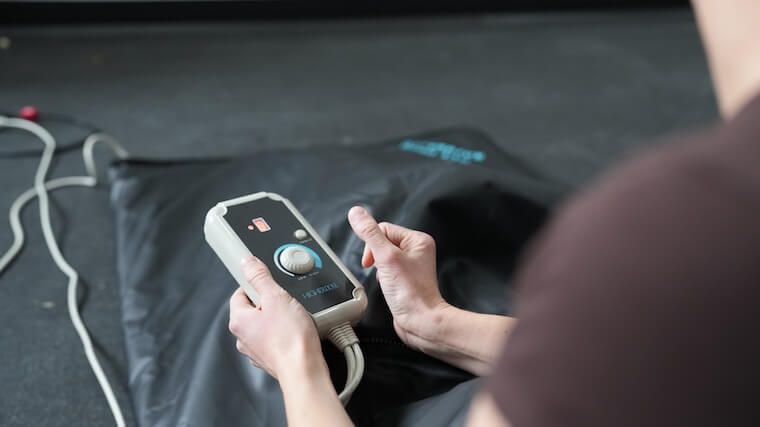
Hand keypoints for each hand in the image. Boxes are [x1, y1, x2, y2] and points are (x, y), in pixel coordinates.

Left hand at [228, 256, 324, 379]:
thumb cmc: (290, 338)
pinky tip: (298, 332)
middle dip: (270, 302)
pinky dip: (285, 334)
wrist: (304, 369)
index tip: (268, 281)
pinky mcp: (271, 359)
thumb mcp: (276, 296)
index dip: (256, 284)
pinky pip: (276, 339)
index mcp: (238, 320)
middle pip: (253, 309)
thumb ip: (260, 277)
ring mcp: (256, 350)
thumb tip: (247, 262)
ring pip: (265, 325)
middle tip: (286, 300)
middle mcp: (243, 337)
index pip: (240, 293)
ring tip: (295, 317)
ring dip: (279, 318)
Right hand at [347, 206, 450, 349]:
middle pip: (382, 242)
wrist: (420, 321)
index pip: (384, 229)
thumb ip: (369, 233)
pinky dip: (382, 278)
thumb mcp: (386, 257)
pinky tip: (388, 286)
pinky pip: (385, 270)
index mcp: (418, 239)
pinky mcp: (405, 279)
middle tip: (382, 271)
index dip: (373, 244)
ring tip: (388, 280)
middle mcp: (416, 250)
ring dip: (378, 268)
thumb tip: (356, 213)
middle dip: (376, 257)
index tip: (373, 260)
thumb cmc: (411, 293)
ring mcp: (411, 265)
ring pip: (382, 257)